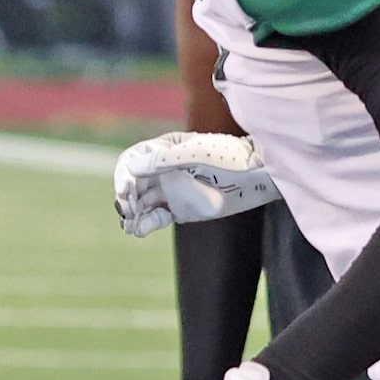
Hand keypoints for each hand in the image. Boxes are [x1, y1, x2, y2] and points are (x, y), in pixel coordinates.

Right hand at [113, 131, 278, 238]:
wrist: (256, 177)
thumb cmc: (230, 158)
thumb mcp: (196, 154)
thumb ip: (163, 160)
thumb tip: (131, 167)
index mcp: (162, 150)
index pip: (131, 162)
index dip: (123, 176)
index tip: (125, 192)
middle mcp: (161, 170)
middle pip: (131, 184)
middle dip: (125, 198)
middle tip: (129, 212)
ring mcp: (169, 191)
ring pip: (139, 204)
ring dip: (130, 215)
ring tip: (131, 226)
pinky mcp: (177, 210)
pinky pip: (153, 218)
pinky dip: (144, 225)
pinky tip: (140, 230)